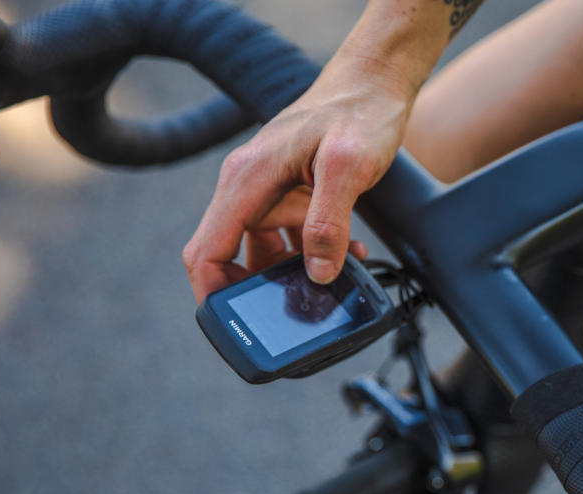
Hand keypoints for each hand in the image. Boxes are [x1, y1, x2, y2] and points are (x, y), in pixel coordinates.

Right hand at [183, 59, 412, 301]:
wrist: (375, 82)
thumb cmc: (358, 112)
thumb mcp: (348, 167)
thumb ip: (329, 222)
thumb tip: (319, 272)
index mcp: (246, 180)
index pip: (207, 251)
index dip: (212, 293)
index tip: (232, 322)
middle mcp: (248, 186)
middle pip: (231, 256)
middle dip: (261, 286)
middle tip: (295, 307)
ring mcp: (267, 189)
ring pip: (263, 248)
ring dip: (294, 270)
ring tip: (333, 278)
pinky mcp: (289, 191)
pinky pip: (289, 234)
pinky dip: (312, 251)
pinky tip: (345, 256)